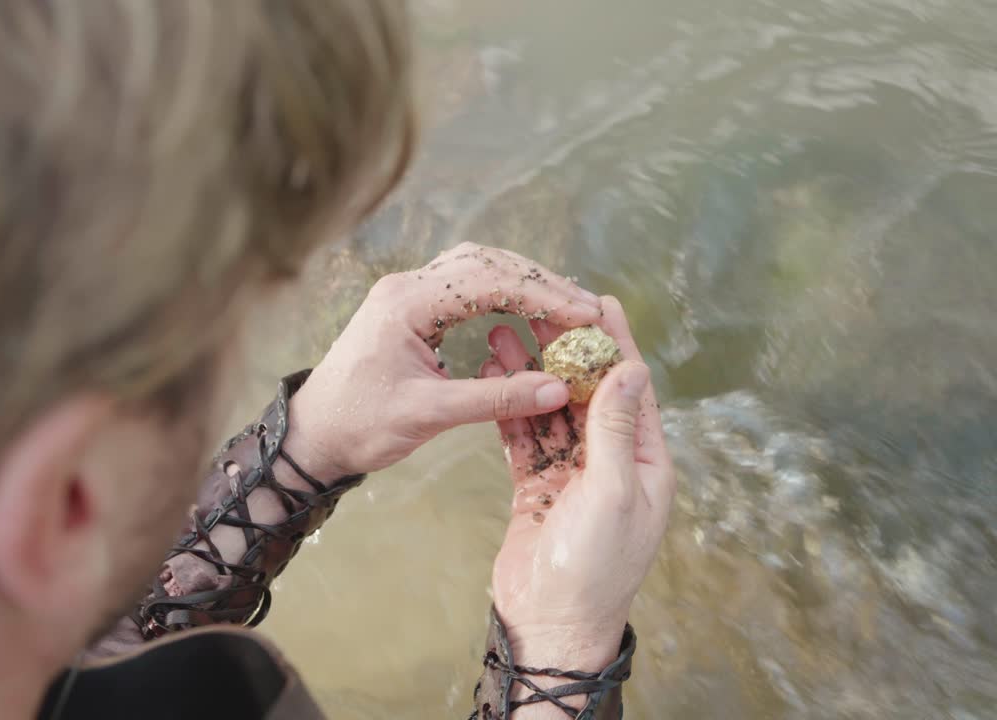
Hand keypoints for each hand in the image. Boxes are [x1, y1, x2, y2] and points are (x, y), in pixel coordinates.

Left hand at [285, 242, 602, 477]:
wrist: (312, 435)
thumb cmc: (359, 425)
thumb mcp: (428, 415)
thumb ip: (495, 398)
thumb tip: (558, 389)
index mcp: (406, 303)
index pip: (489, 281)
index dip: (543, 296)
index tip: (584, 316)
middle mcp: (406, 286)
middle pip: (487, 263)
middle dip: (541, 284)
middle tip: (587, 310)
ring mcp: (407, 293)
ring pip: (478, 268)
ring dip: (524, 284)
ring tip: (568, 309)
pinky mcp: (410, 308)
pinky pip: (465, 285)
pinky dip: (502, 294)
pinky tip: (529, 313)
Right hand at [482, 297, 673, 677]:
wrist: (549, 623)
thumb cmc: (593, 568)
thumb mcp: (613, 493)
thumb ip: (617, 430)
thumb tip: (630, 368)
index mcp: (646, 462)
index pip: (632, 388)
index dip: (617, 343)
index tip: (601, 301)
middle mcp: (613, 462)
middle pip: (588, 392)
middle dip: (564, 350)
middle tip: (539, 306)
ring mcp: (574, 473)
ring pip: (552, 410)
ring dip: (530, 374)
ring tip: (501, 332)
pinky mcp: (539, 486)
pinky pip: (526, 437)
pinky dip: (511, 408)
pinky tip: (495, 379)